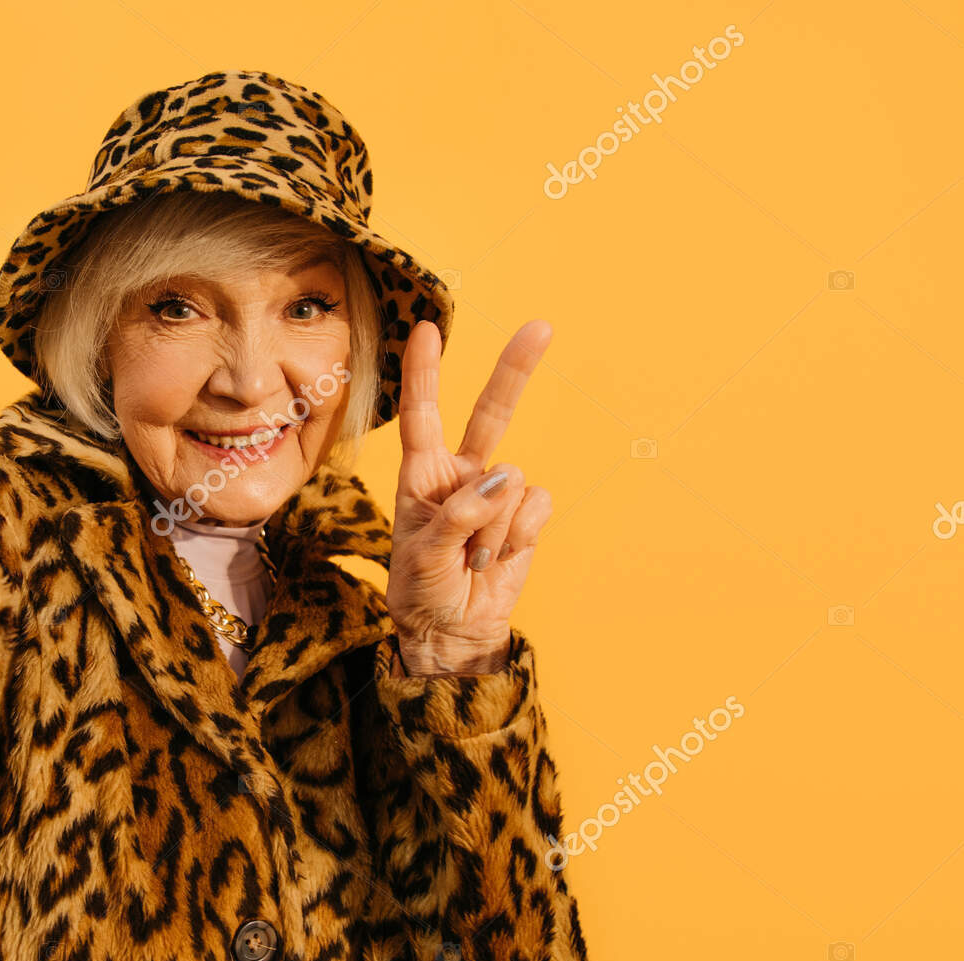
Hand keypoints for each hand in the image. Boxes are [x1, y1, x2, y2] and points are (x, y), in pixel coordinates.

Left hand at [385, 318, 553, 674]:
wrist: (452, 630)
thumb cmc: (422, 590)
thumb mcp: (423, 555)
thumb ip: (458, 515)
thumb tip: (504, 477)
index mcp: (422, 475)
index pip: (423, 415)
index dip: (424, 372)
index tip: (425, 329)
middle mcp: (461, 475)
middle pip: (492, 414)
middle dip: (516, 371)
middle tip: (542, 327)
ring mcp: (497, 495)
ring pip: (513, 483)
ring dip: (494, 528)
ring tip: (471, 558)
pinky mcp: (526, 516)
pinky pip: (536, 508)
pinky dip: (518, 537)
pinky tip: (497, 558)